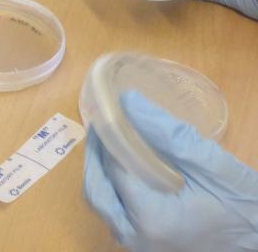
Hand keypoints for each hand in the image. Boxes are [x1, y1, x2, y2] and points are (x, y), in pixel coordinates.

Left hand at [83, 91, 257, 251]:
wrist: (257, 237)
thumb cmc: (239, 202)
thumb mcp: (209, 163)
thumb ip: (167, 132)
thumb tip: (128, 101)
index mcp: (151, 218)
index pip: (113, 170)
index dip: (106, 139)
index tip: (106, 113)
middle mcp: (137, 237)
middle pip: (96, 190)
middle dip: (96, 155)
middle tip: (104, 126)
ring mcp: (138, 245)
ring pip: (101, 203)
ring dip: (101, 171)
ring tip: (112, 142)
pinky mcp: (142, 244)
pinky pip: (114, 213)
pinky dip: (112, 188)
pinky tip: (124, 167)